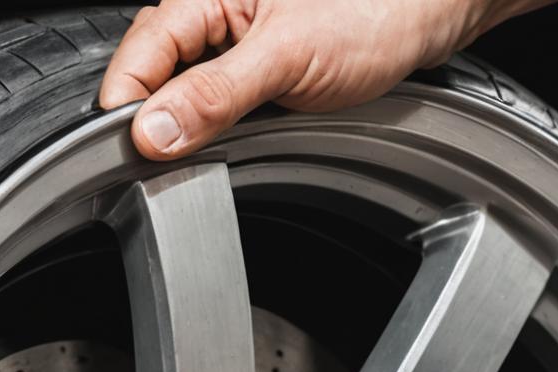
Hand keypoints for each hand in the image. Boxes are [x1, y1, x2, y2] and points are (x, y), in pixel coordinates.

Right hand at [99, 0, 540, 161]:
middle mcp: (215, 17)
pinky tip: (231, 147)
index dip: (126, 107)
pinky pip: (217, 110)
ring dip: (188, 134)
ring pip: (184, 100)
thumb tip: (154, 132)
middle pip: (153, 79)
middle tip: (163, 169)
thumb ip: (214, 95)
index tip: (130, 155)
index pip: (138, 55)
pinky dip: (217, 135)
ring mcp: (235, 47)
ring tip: (197, 158)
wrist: (430, 14)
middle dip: (154, 125)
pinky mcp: (258, 75)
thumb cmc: (374, 11)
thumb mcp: (286, 58)